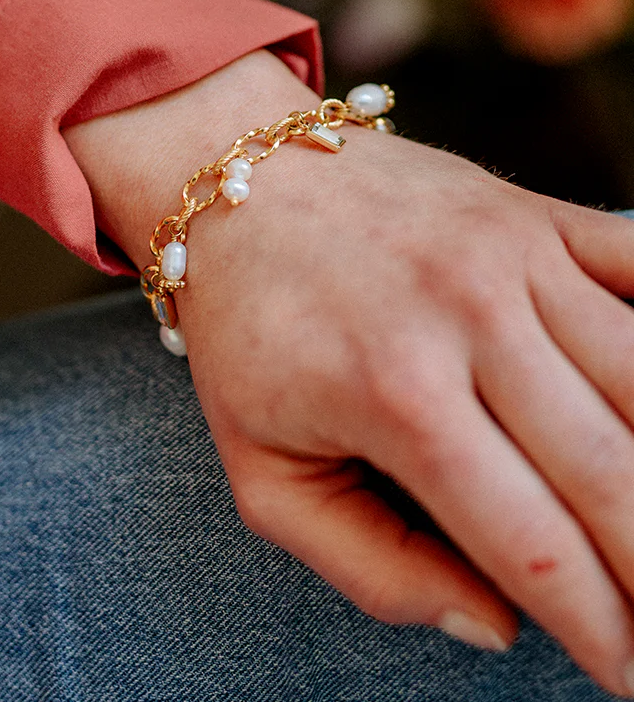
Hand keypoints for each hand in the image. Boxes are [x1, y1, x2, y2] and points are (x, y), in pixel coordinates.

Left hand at [65, 51, 633, 696]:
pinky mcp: (537, 215)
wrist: (239, 182)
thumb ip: (371, 566)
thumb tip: (494, 625)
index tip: (629, 675)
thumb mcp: (264, 472)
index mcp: (396, 394)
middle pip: (614, 472)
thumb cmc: (249, 331)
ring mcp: (514, 254)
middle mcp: (470, 316)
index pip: (532, 545)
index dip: (600, 628)